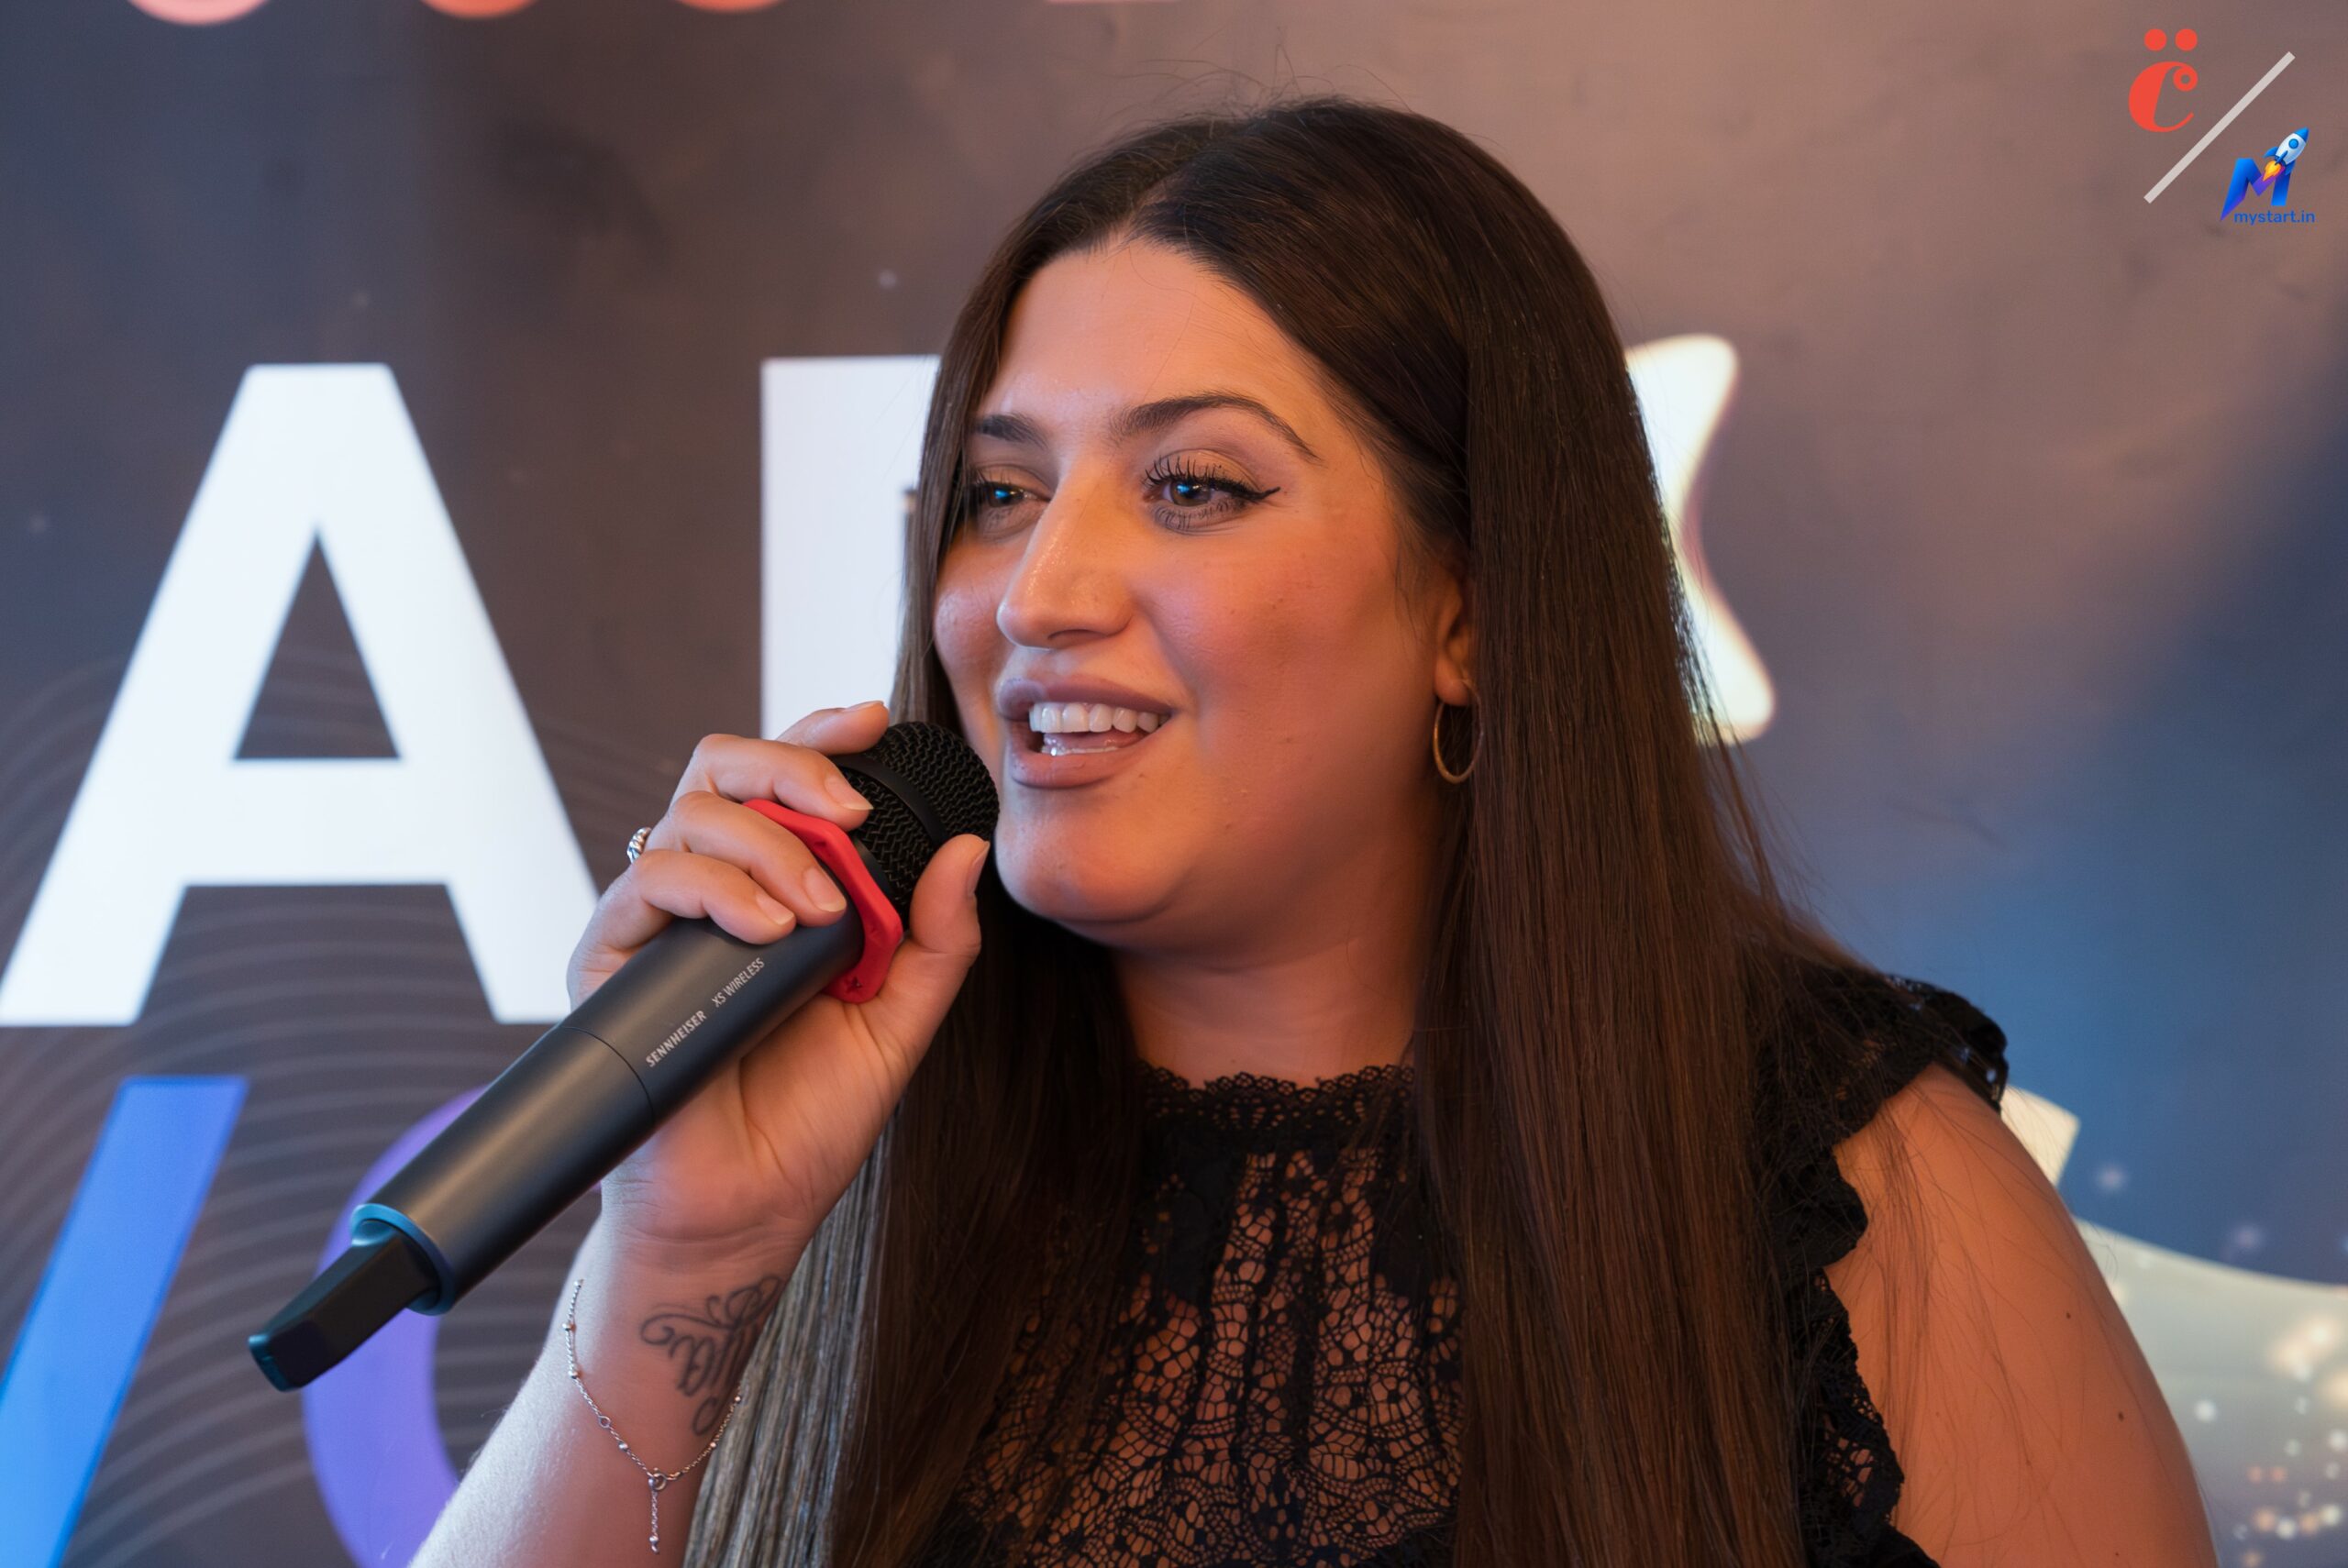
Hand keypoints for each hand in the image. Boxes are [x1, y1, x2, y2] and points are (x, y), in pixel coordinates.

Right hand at [566, 701, 989, 1266]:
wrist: (748, 1211)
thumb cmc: (811, 1118)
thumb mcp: (899, 1021)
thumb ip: (937, 939)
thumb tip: (967, 850)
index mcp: (775, 889)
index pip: (781, 781)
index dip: (816, 734)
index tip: (871, 720)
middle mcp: (711, 892)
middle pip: (721, 768)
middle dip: (789, 764)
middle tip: (849, 812)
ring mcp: (658, 923)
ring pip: (689, 815)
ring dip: (767, 844)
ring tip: (819, 912)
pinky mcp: (613, 963)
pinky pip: (647, 881)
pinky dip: (717, 888)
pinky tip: (770, 931)